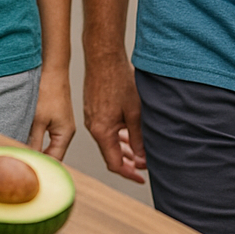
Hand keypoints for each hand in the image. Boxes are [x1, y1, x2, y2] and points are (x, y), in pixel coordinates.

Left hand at [27, 66, 74, 159]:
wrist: (52, 68)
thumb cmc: (48, 90)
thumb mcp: (38, 119)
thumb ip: (34, 141)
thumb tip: (29, 158)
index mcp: (65, 134)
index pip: (55, 161)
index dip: (42, 168)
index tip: (26, 173)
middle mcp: (65, 131)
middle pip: (52, 155)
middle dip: (38, 161)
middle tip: (21, 166)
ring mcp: (61, 124)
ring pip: (48, 145)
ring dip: (36, 149)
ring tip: (21, 154)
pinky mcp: (55, 117)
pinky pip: (46, 135)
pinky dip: (37, 139)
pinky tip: (25, 139)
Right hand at [83, 53, 146, 182]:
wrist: (103, 56)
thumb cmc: (118, 79)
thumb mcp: (135, 112)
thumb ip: (138, 138)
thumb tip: (141, 158)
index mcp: (102, 131)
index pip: (114, 163)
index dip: (129, 173)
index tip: (141, 177)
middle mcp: (93, 127)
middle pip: (110, 154)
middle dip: (127, 162)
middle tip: (143, 166)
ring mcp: (91, 117)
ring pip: (108, 141)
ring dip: (122, 147)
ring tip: (138, 150)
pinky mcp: (93, 108)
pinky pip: (104, 129)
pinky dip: (116, 135)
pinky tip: (127, 131)